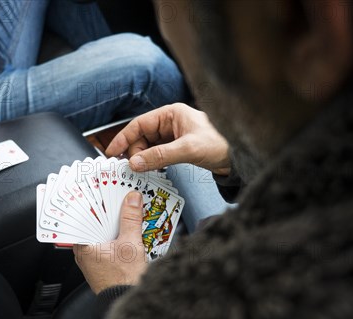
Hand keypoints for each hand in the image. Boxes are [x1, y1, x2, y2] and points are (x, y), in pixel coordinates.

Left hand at [73, 192, 147, 293]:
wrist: (127, 300)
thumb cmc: (123, 279)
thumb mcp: (130, 244)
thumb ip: (131, 219)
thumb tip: (132, 199)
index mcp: (82, 244)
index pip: (83, 214)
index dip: (92, 199)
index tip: (100, 186)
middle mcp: (82, 251)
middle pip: (93, 221)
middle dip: (105, 207)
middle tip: (115, 192)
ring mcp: (91, 257)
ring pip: (100, 230)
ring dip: (111, 219)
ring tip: (123, 205)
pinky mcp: (101, 262)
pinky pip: (105, 240)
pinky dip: (114, 231)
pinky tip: (126, 225)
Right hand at [106, 103, 230, 175]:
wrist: (239, 157)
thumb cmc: (220, 144)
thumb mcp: (188, 149)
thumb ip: (160, 156)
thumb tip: (135, 163)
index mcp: (171, 113)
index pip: (140, 124)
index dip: (124, 138)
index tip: (112, 152)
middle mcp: (170, 122)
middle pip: (142, 137)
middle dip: (135, 152)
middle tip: (131, 167)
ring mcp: (173, 136)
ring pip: (148, 147)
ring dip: (143, 159)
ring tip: (141, 170)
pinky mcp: (177, 148)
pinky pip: (157, 155)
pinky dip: (152, 162)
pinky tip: (152, 170)